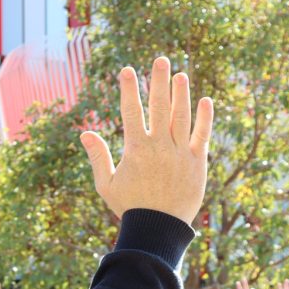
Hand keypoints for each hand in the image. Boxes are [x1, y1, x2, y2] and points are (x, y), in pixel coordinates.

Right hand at [79, 57, 212, 222]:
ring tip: (179, 74)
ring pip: (181, 116)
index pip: (131, 112)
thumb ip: (98, 156)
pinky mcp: (196, 161)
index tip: (126, 70)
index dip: (128, 89)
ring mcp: (179, 152)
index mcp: (136, 150)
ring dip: (180, 93)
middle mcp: (159, 146)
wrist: (158, 228)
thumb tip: (84, 133)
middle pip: (158, 106)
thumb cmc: (129, 207)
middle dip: (158, 81)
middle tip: (160, 60)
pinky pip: (201, 135)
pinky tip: (204, 100)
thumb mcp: (106, 184)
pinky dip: (204, 117)